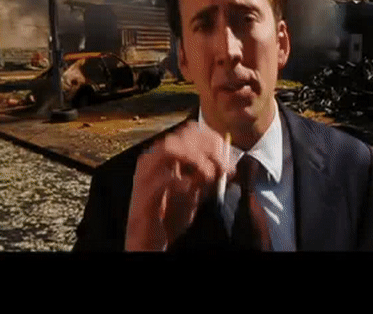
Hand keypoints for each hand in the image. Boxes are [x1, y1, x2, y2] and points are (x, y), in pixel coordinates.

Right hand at [125, 121, 230, 250]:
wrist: (148, 241)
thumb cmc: (170, 214)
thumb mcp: (195, 190)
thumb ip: (208, 174)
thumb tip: (227, 163)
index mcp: (164, 155)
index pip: (190, 131)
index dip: (212, 140)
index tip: (228, 157)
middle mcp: (152, 159)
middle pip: (182, 136)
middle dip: (208, 149)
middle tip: (223, 168)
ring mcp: (145, 175)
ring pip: (170, 149)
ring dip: (196, 159)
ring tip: (210, 176)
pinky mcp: (144, 195)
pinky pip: (163, 179)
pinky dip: (183, 181)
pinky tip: (193, 189)